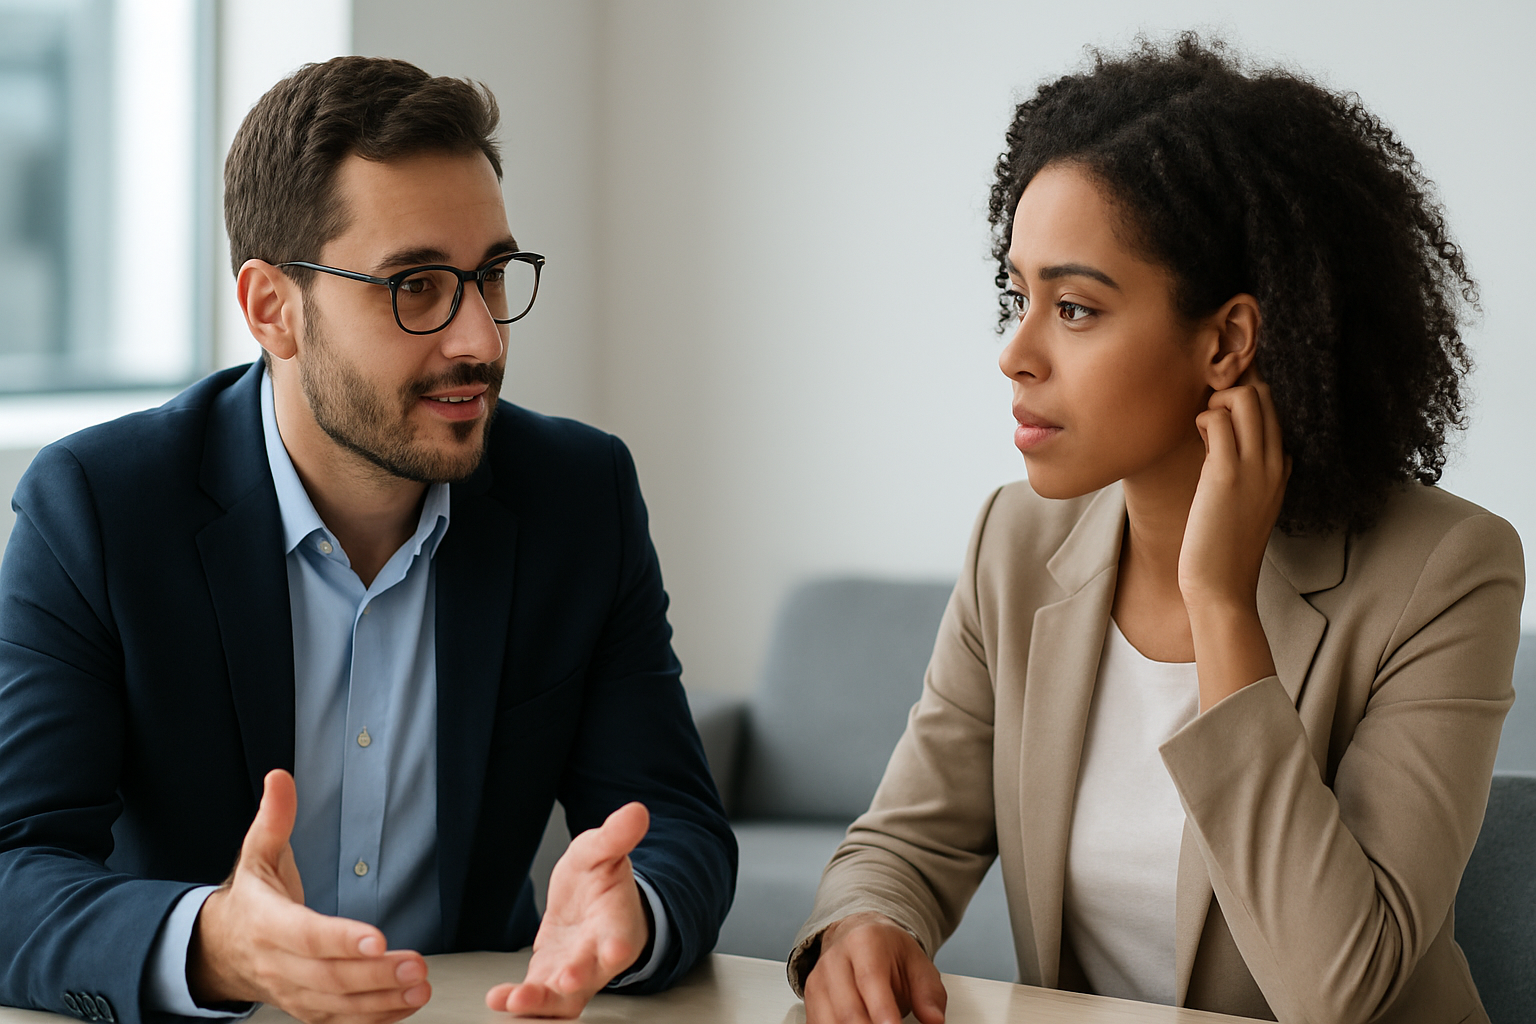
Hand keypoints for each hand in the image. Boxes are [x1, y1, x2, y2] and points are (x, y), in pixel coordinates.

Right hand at [188, 770, 430, 1023]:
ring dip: (382, 1000)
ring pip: (337, 1005)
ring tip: (420, 987)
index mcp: (267, 923)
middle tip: (416, 964)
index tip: (378, 939)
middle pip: (328, 977)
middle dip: (375, 975)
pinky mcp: (305, 1009)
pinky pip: (339, 1022)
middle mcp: (278, 964)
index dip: (342, 939)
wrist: (218, 949)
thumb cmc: (250, 900)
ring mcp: (292, 992)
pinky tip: (407, 1007)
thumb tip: (280, 778)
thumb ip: (274, 820)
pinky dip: (374, 1019)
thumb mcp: (255, 855)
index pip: (307, 935)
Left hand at [485, 802, 651, 1017]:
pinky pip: (538, 998)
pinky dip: (521, 1002)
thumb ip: (615, 836)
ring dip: (541, 1003)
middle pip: (591, 976)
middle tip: (565, 981)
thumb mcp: (601, 850)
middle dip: (577, 981)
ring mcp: (574, 973)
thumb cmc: (600, 880)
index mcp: (617, 924)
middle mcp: (598, 957)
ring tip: (514, 1000)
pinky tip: (499, 998)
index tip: (615, 949)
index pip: (622, 937)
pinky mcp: (550, 980)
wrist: (589, 903)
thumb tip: (636, 811)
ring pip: (563, 998)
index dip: (617, 945)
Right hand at [804, 912, 945, 1023]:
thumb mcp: (918, 964)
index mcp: (864, 942)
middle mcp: (835, 959)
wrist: (857, 936)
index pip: (870, 979)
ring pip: (830, 1022)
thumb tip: (934, 1020)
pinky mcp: (810, 1001)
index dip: (882, 1010)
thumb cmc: (888, 952)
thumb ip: (928, 994)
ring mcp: (819, 980)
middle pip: (848, 1009)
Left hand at [1179, 370, 1290, 708]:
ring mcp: (1255, 466)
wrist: (1222, 588)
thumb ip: (1251, 478)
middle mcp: (1275, 462)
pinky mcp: (1227, 475)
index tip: (1219, 410)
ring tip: (1202, 427)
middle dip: (1231, 390)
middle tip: (1206, 416)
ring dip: (1217, 400)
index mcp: (1281, 468)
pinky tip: (1194, 437)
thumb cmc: (1223, 550)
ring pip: (1248, 396)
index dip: (1247, 397)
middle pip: (1266, 393)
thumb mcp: (1248, 509)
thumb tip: (1227, 450)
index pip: (1277, 408)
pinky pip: (1218, 419)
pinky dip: (1202, 417)